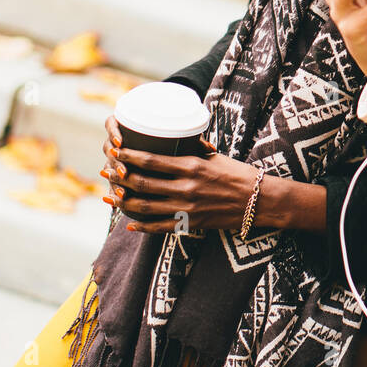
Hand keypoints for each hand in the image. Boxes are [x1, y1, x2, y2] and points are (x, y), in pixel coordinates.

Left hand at [98, 117, 313, 233]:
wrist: (259, 200)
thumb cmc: (238, 174)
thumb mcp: (214, 157)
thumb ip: (192, 151)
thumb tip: (174, 138)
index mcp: (192, 166)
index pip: (152, 160)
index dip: (129, 157)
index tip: (116, 151)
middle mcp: (186, 187)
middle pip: (143, 184)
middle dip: (120, 178)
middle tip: (106, 172)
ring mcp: (188, 208)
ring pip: (146, 207)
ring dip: (124, 202)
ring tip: (110, 197)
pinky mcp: (191, 224)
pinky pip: (160, 228)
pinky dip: (142, 227)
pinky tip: (130, 224)